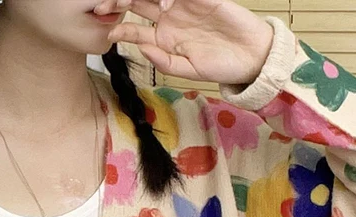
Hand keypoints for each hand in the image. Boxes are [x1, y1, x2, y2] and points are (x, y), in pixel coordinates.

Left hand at [96, 0, 274, 88]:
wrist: (251, 58)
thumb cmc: (221, 66)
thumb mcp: (187, 71)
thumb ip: (163, 62)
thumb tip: (140, 49)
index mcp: (165, 37)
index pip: (136, 29)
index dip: (121, 29)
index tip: (108, 34)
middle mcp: (171, 18)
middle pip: (140, 4)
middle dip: (120, 3)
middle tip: (104, 6)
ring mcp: (185, 5)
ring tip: (125, 0)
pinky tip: (165, 6)